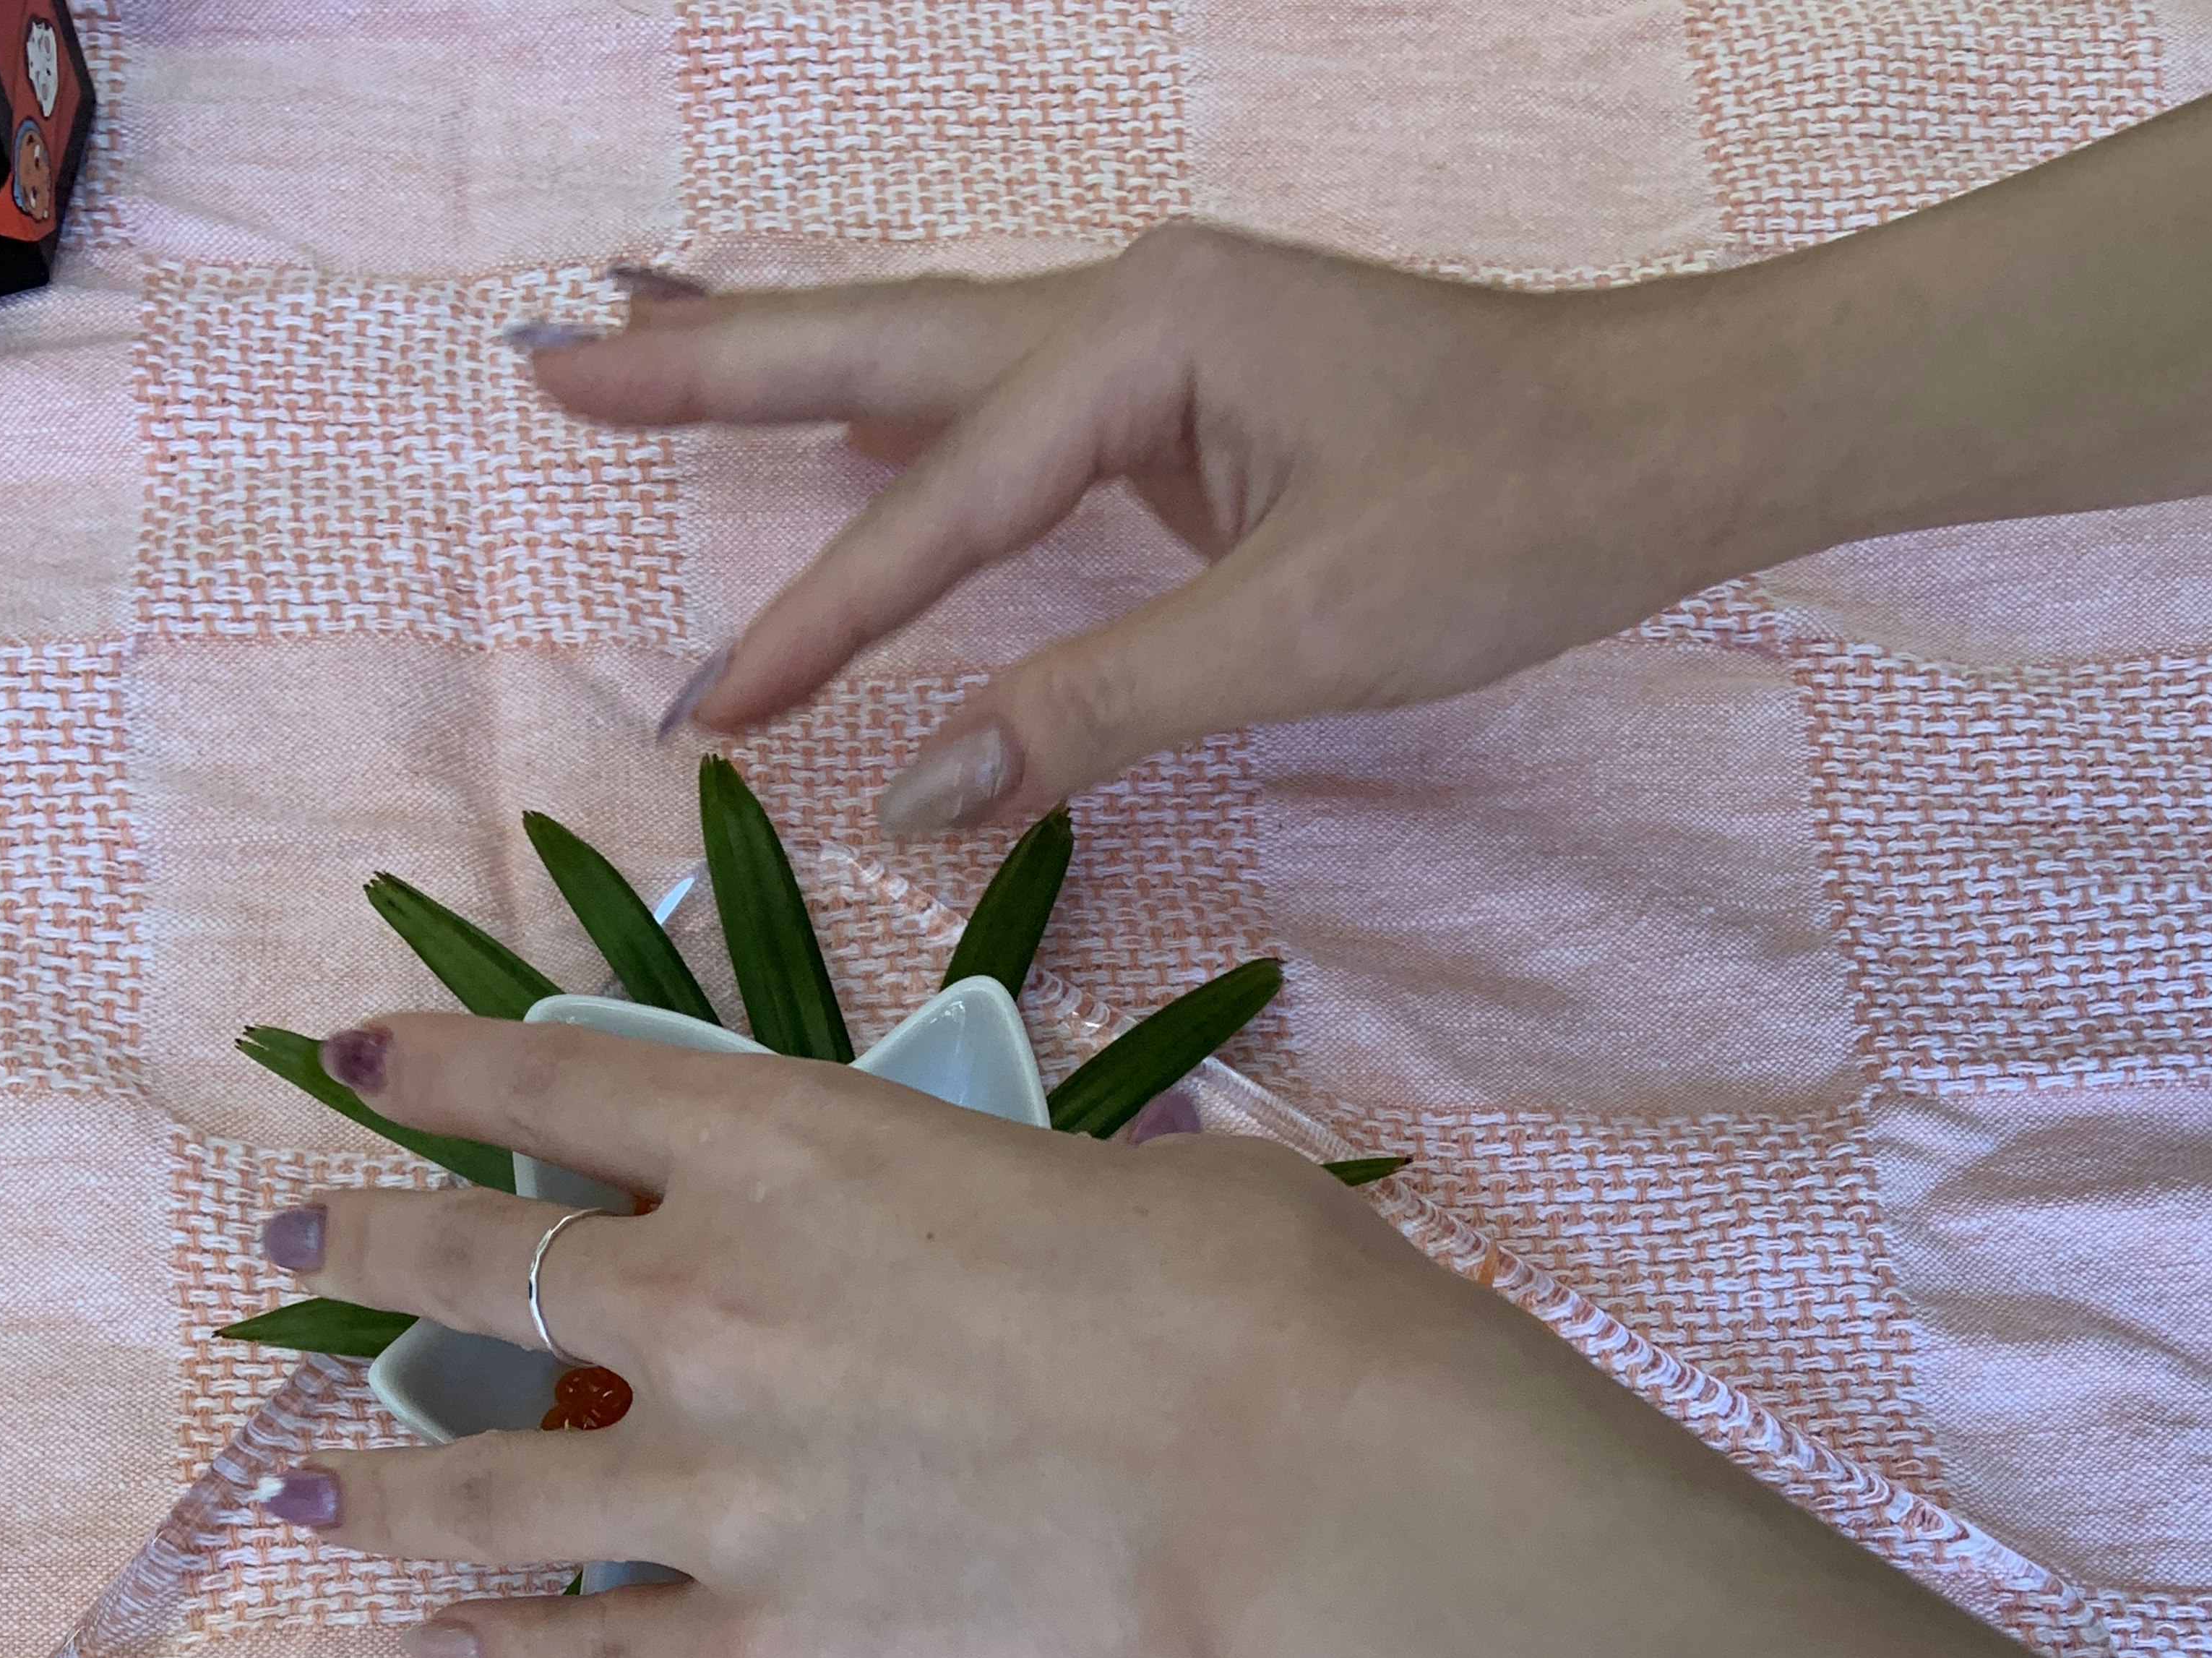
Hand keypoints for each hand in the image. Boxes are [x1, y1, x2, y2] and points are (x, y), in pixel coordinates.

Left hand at [256, 1010, 1459, 1657]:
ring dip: (373, 1485)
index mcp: (779, 1144)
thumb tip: (986, 1246)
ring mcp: (707, 1492)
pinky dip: (500, 1649)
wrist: (1286, 1496)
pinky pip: (577, 1654)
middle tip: (296, 1244)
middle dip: (359, 1246)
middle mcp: (698, 1304)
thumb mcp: (1079, 1179)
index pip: (551, 1080)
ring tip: (308, 1492)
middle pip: (462, 1268)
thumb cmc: (1239, 1301)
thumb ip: (966, 1204)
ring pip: (471, 1487)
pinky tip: (447, 1643)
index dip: (438, 1064)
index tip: (359, 1058)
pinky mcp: (750, 1652)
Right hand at [525, 225, 1778, 833]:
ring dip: (773, 358)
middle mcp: (1128, 307)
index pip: (939, 504)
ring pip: (921, 359)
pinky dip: (889, 404)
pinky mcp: (1184, 396)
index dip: (819, 623)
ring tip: (624, 341)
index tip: (704, 718)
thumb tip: (926, 796)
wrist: (1669, 443)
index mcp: (1144, 338)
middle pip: (873, 349)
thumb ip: (1100, 706)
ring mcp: (1154, 341)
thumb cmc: (1517, 515)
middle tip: (542, 363)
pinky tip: (837, 414)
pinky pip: (992, 401)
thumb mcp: (1305, 628)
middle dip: (704, 364)